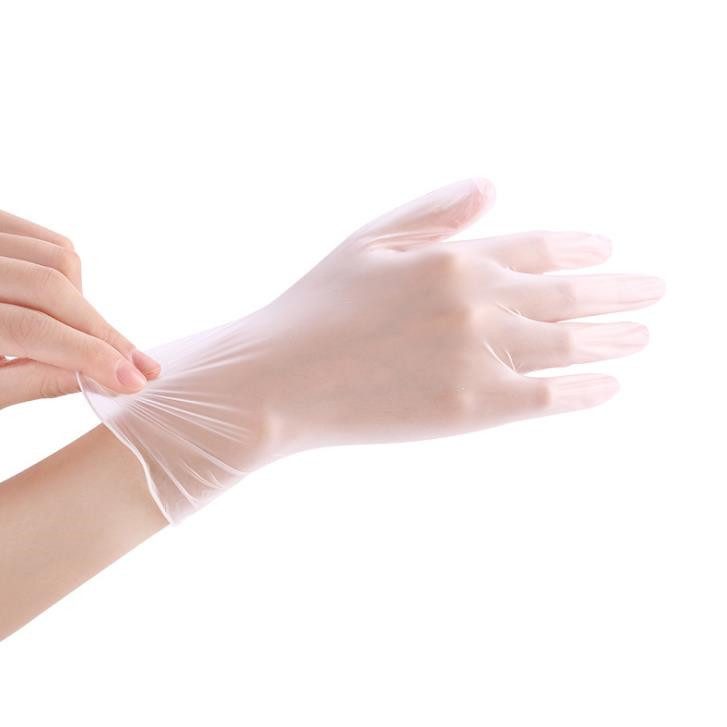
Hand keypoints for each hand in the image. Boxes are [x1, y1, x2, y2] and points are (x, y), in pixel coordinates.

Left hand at [1, 209, 159, 408]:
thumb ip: (35, 380)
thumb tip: (104, 377)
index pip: (33, 329)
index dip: (89, 356)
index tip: (134, 380)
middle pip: (53, 287)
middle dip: (101, 331)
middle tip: (137, 367)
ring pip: (59, 258)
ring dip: (84, 303)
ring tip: (84, 339)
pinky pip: (49, 241)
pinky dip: (69, 274)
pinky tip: (64, 307)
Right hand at [81, 179, 664, 521]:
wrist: (278, 381)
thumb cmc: (315, 309)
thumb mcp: (368, 240)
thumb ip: (434, 211)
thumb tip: (492, 185)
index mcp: (454, 255)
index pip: (541, 246)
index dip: (584, 247)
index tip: (608, 250)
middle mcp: (477, 299)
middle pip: (570, 293)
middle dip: (620, 291)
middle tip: (654, 291)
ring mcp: (479, 354)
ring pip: (570, 343)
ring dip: (615, 337)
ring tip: (642, 334)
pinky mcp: (473, 406)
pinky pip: (548, 395)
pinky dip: (586, 390)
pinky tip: (610, 386)